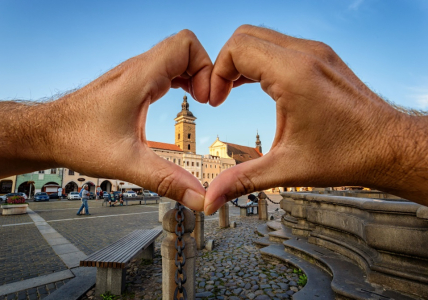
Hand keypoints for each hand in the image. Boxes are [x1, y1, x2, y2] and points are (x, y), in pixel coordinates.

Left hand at [51, 30, 213, 209]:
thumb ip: (167, 180)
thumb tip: (199, 198)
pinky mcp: (131, 82)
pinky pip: (165, 68)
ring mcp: (134, 73)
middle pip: (186, 48)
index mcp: (140, 78)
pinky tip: (177, 101)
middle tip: (206, 102)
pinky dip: (180, 79)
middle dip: (204, 72)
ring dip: (193, 75)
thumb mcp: (127, 164)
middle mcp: (138, 69)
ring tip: (198, 102)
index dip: (205, 68)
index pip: (185, 44)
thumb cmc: (78, 140)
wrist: (47, 132)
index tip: (205, 100)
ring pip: (176, 56)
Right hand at [204, 25, 426, 213]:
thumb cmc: (346, 155)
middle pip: (245, 36)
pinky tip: (258, 86)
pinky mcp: (322, 57)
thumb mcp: (287, 169)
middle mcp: (306, 54)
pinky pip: (279, 45)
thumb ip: (242, 181)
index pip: (237, 49)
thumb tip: (211, 200)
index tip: (217, 102)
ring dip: (242, 61)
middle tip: (221, 95)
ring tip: (234, 91)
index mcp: (294, 74)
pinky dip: (261, 60)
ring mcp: (316, 52)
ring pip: (262, 37)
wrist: (389, 146)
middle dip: (224, 65)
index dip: (216, 74)